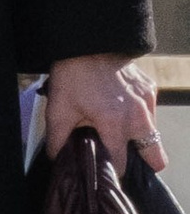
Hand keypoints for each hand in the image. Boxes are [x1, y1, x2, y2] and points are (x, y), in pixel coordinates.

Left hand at [43, 52, 165, 171]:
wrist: (88, 43)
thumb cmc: (72, 76)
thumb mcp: (58, 110)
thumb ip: (58, 141)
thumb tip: (57, 160)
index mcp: (114, 124)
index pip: (121, 164)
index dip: (111, 171)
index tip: (104, 170)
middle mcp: (137, 116)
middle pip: (155, 157)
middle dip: (143, 163)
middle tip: (122, 157)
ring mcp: (147, 102)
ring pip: (153, 135)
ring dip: (140, 139)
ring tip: (119, 133)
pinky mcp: (150, 89)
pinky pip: (151, 113)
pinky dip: (140, 118)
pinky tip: (121, 112)